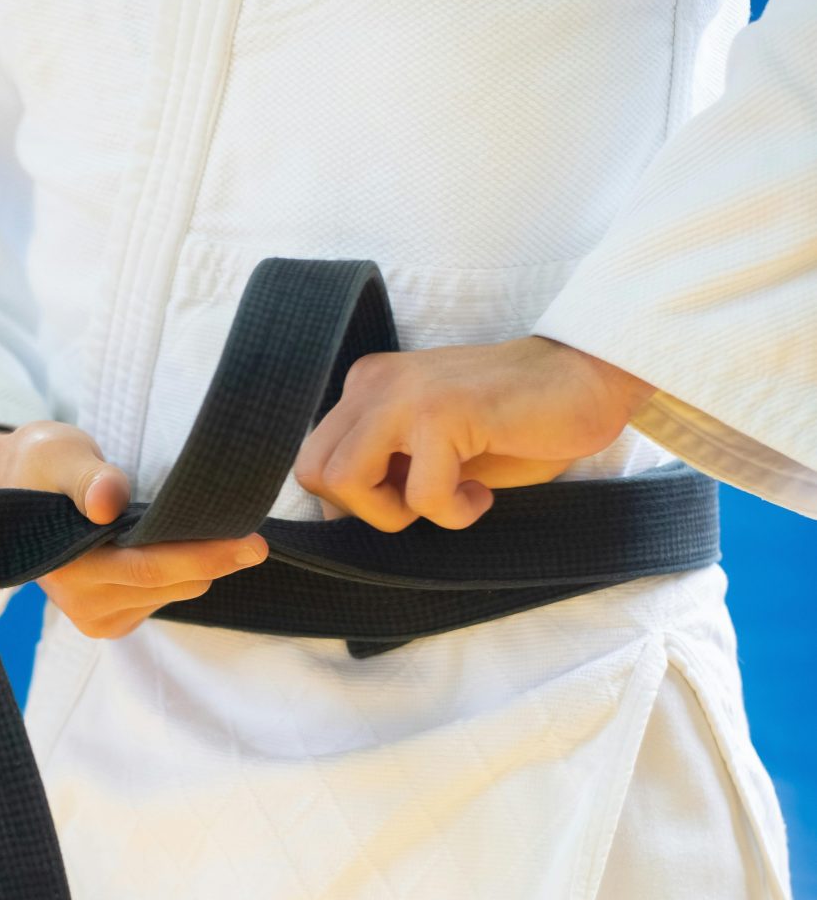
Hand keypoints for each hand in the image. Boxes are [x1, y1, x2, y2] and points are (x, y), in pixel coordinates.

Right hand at [0, 420, 268, 638]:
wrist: (15, 489)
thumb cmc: (39, 466)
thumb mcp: (59, 454)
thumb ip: (86, 477)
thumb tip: (107, 503)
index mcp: (67, 567)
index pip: (149, 568)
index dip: (204, 556)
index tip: (252, 542)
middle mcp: (81, 603)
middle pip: (170, 585)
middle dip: (213, 559)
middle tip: (251, 531)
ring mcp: (95, 617)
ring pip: (175, 595)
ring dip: (199, 566)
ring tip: (211, 531)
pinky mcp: (110, 620)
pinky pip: (165, 599)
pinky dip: (183, 573)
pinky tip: (179, 546)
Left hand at [293, 336, 655, 530]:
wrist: (585, 380)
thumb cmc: (516, 423)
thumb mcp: (434, 449)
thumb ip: (384, 470)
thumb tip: (338, 519)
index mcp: (367, 387)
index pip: (314, 461)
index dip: (355, 502)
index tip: (409, 500)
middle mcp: (374, 383)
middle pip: (314, 472)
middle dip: (366, 510)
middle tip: (423, 504)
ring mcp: (404, 394)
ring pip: (346, 481)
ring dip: (400, 513)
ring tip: (452, 496)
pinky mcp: (442, 413)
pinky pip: (419, 496)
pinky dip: (455, 513)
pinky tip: (483, 492)